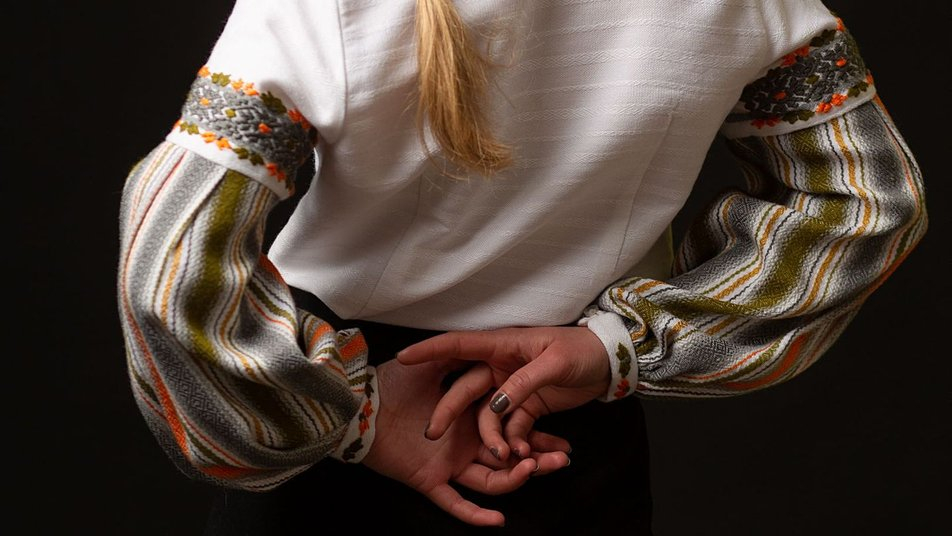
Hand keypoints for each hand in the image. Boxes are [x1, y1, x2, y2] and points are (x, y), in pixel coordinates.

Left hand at [361, 358, 571, 526]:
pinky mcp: (430, 479)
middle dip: (539, 459)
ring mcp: (448, 463)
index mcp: (469, 417)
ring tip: (533, 469)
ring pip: (491, 479)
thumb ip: (458, 359)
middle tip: (563, 458)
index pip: (512, 429)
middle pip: (509, 457)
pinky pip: (455, 503)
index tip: (563, 438)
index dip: (538, 434)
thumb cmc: (391, 382)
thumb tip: (483, 348)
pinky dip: (474, 514)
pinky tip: (497, 520)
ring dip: (515, 479)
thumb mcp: (432, 366)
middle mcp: (463, 442)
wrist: (358, 405)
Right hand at [396, 326, 609, 462]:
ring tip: (510, 456)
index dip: (428, 350)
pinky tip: (526, 459)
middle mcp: (499, 368)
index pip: (457, 345)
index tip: (403, 358)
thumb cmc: (581, 351)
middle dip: (448, 413)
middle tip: (432, 434)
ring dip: (495, 439)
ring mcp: (511, 391)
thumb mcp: (554, 361)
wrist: (609, 363)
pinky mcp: (526, 409)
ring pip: (488, 419)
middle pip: (464, 391)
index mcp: (501, 346)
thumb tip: (496, 405)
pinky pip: (512, 431)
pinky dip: (517, 445)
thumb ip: (523, 382)